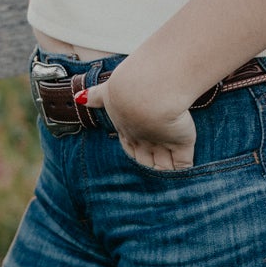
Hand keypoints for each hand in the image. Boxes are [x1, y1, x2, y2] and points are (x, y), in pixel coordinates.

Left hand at [82, 60, 196, 171]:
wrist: (145, 91)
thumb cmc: (126, 87)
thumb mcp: (107, 90)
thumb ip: (95, 96)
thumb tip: (78, 97)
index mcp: (125, 126)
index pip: (128, 142)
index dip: (132, 147)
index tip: (134, 148)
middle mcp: (142, 137)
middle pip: (145, 157)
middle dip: (148, 164)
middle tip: (153, 172)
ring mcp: (162, 142)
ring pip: (163, 164)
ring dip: (165, 170)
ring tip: (172, 179)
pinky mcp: (181, 143)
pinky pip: (183, 163)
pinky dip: (184, 171)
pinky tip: (187, 175)